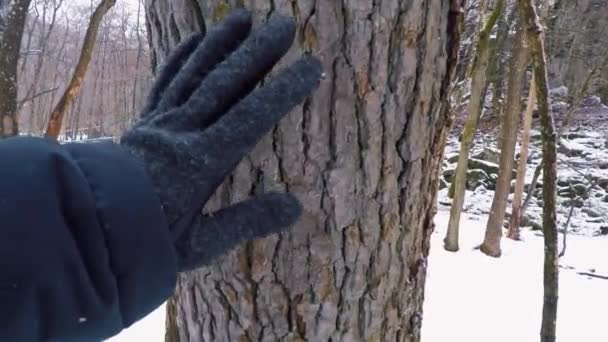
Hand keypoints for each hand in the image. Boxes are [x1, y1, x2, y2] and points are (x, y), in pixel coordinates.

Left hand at [120, 10, 321, 270]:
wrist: (88, 227)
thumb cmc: (147, 240)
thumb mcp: (201, 243)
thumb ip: (248, 221)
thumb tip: (296, 206)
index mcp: (202, 161)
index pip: (251, 117)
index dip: (283, 90)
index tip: (310, 66)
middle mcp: (182, 132)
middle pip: (224, 84)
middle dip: (257, 52)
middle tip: (286, 26)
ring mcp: (160, 122)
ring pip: (194, 74)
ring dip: (221, 44)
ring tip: (244, 17)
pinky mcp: (144, 121)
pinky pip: (164, 82)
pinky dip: (180, 57)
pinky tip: (196, 38)